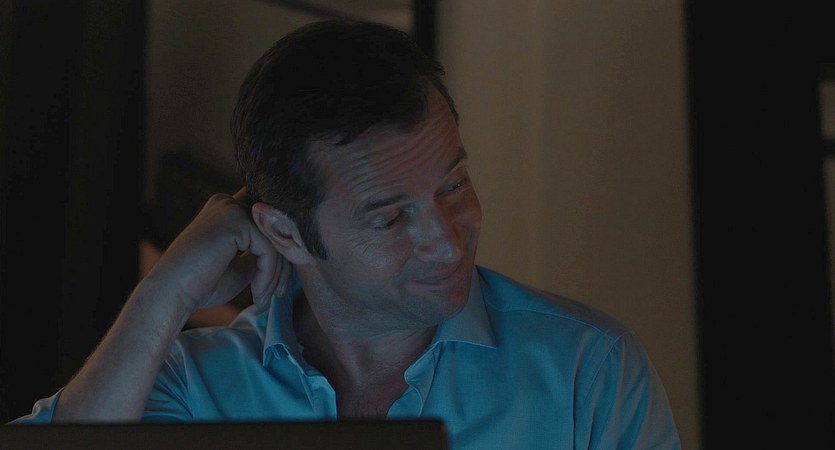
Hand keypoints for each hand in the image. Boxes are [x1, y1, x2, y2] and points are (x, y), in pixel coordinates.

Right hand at [144, 187, 289, 312]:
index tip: (280, 282)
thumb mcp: (241, 267)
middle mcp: (227, 202)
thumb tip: (290, 252)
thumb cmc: (201, 285)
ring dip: (276, 274)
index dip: (280, 247)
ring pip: (275, 240)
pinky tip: (257, 294)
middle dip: (282, 264)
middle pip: (274, 229)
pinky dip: (268, 275)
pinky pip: (268, 249)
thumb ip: (261, 254)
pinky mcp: (235, 221)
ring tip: (265, 298)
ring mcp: (230, 208)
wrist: (171, 295)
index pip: (267, 221)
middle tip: (278, 293)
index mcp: (226, 209)